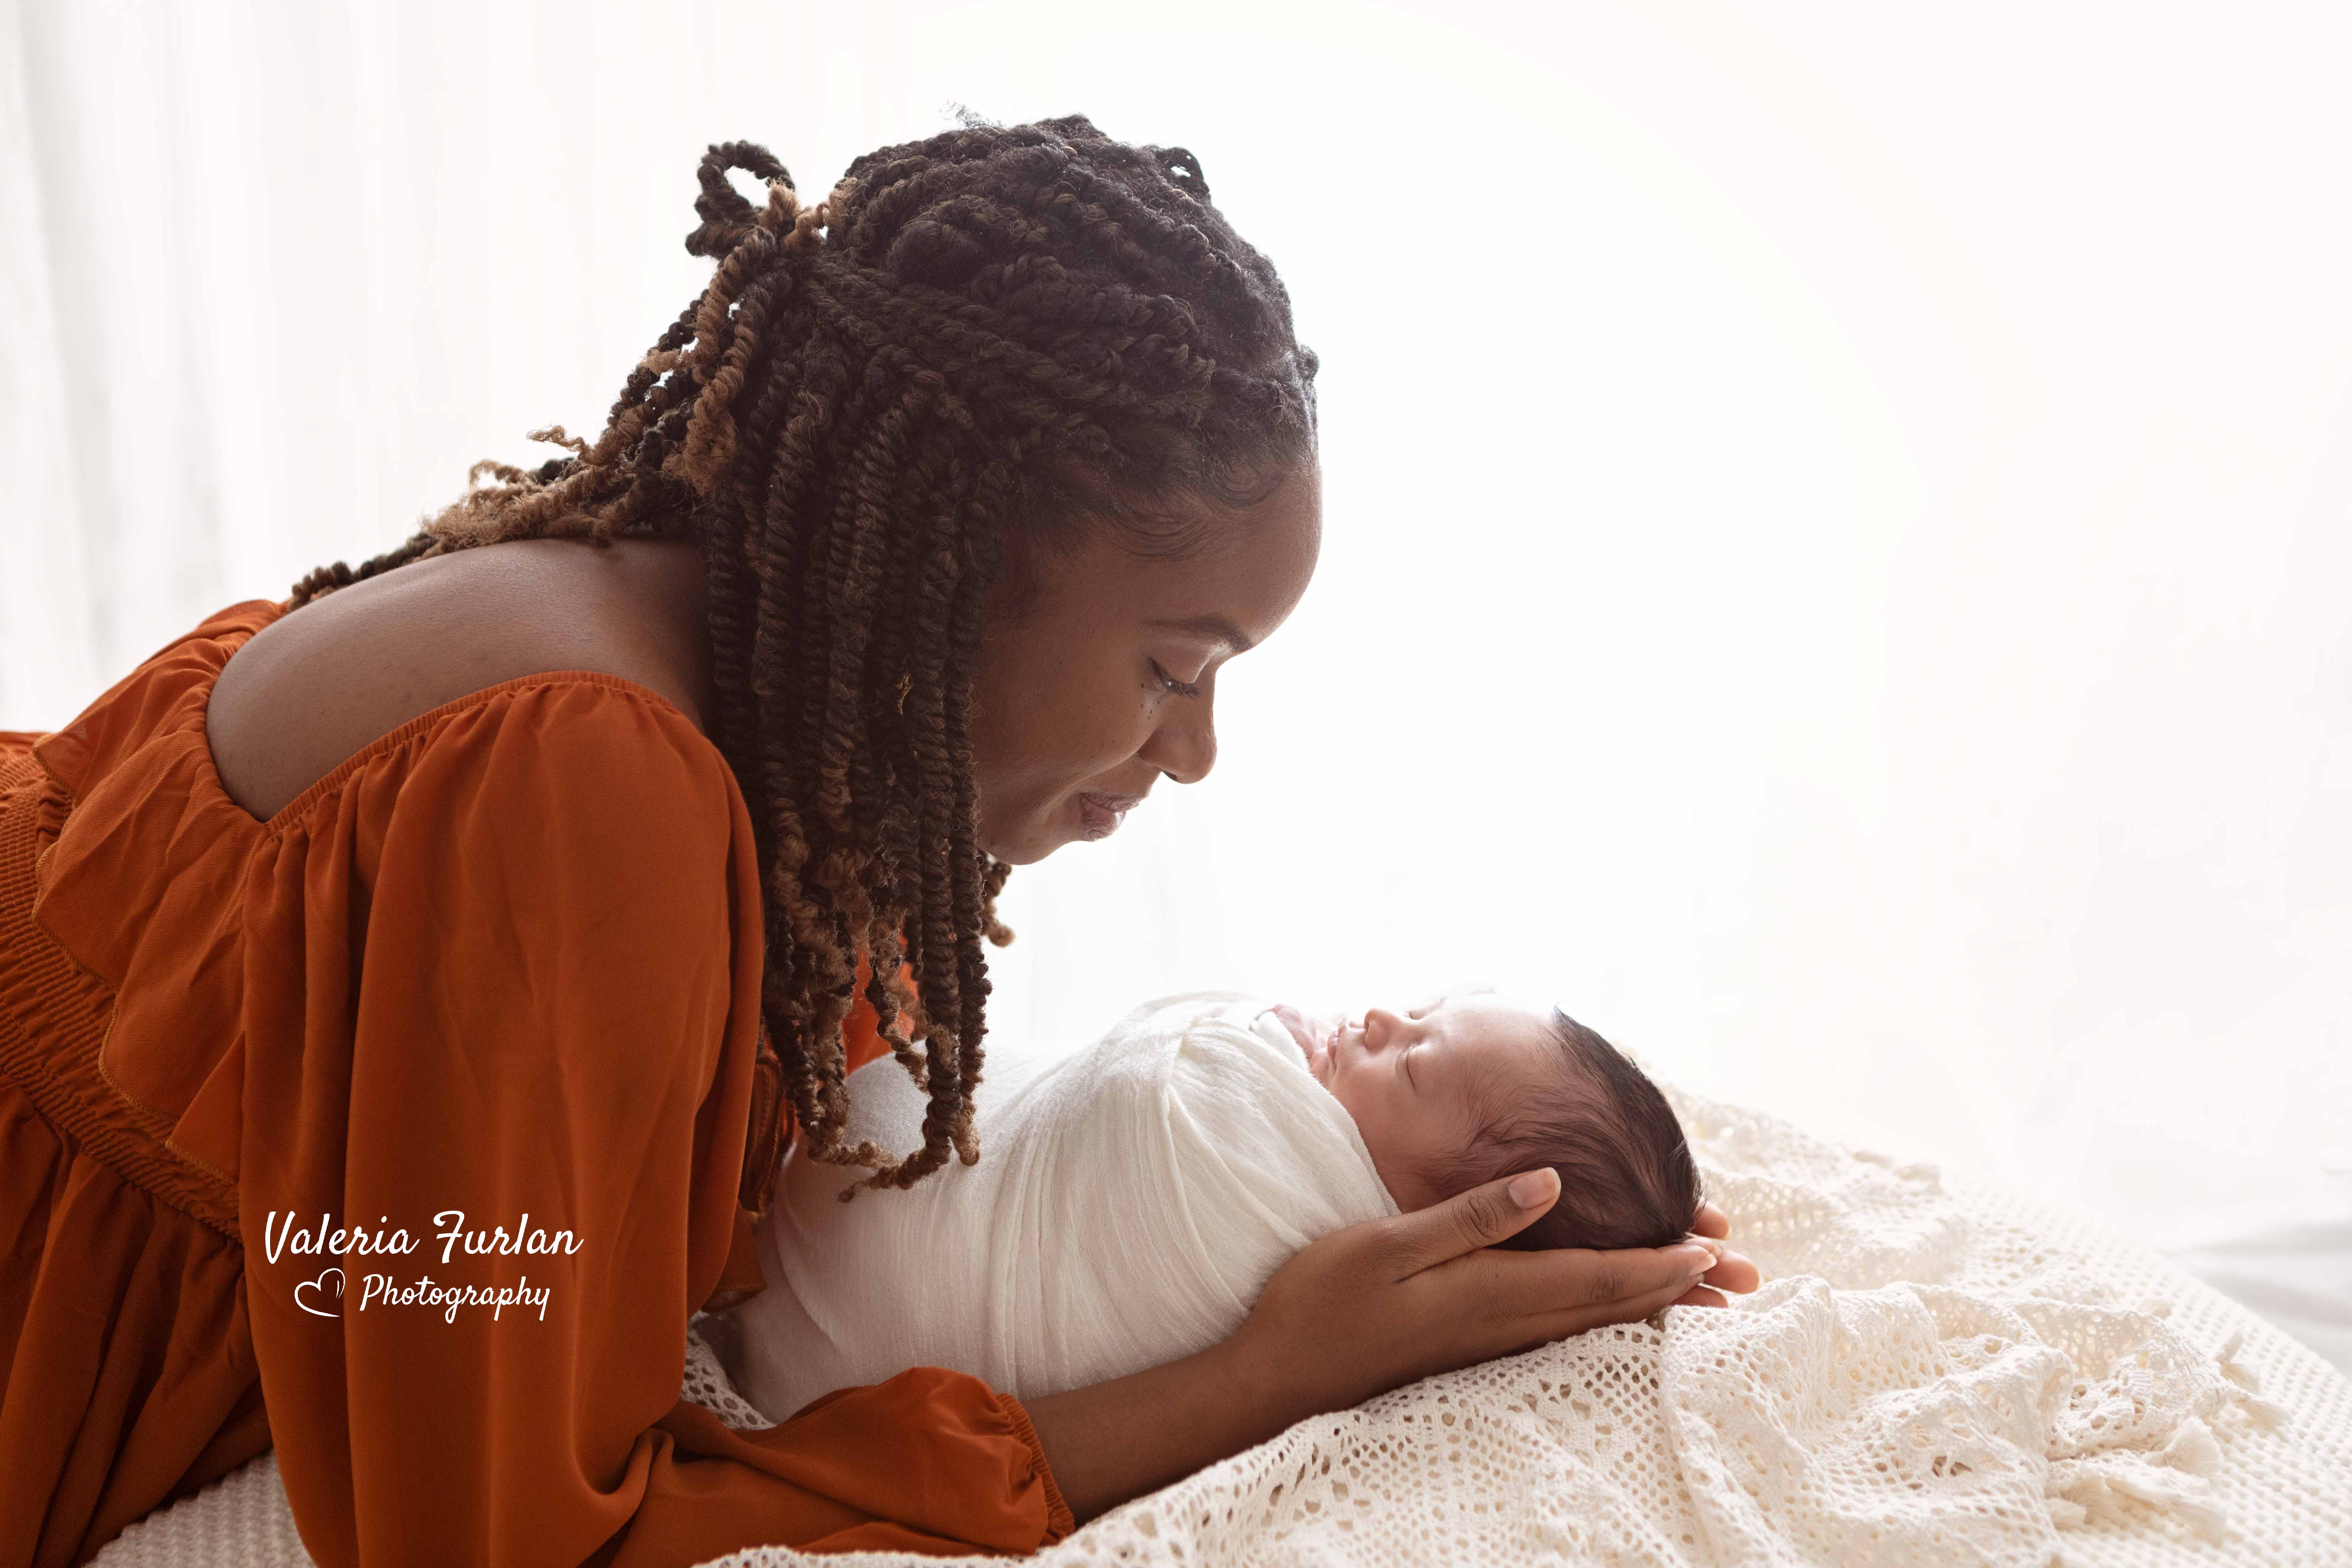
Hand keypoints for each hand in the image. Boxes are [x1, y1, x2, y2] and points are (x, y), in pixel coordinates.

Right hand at [1024, 1171, 1759, 1522]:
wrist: (1276, 1375)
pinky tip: (1605, 1314)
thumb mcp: (1387, 1243)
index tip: (1712, 1251)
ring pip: (1586, 1322)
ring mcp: (1483, 1343)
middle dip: (1673, 1290)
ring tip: (1694, 1296)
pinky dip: (1597, 1316)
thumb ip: (1471, 1216)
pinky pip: (1554, 1331)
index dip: (1657, 1264)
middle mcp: (1499, 1324)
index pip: (1594, 1276)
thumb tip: (1548, 1183)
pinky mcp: (1466, 1349)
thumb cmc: (1320, 1300)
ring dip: (1643, 1305)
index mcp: (1487, 1291)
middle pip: (1605, 1305)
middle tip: (1737, 1280)